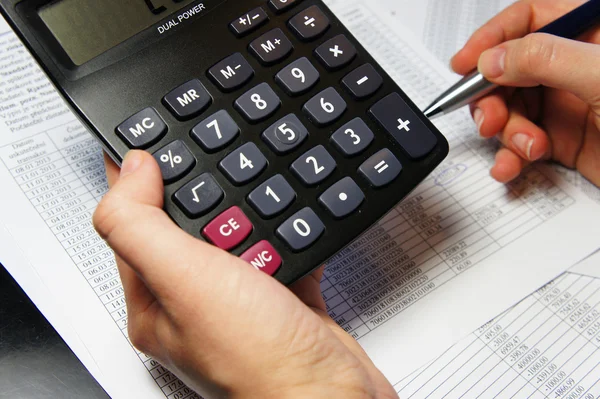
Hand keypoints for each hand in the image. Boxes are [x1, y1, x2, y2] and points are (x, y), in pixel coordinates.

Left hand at [93, 151, 397, 398]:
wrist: (331, 395)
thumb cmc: (259, 359)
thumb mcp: (184, 279)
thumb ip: (143, 224)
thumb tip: (129, 170)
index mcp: (155, 302)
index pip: (132, 226)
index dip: (137, 180)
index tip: (152, 139)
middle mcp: (194, 304)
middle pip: (187, 227)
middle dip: (202, 191)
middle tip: (214, 155)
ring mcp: (239, 303)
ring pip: (235, 236)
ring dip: (247, 210)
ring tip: (258, 182)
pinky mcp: (280, 301)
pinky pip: (276, 252)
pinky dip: (285, 232)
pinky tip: (293, 216)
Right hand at [451, 0, 599, 185]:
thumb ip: (546, 59)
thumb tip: (495, 59)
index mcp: (593, 33)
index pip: (529, 18)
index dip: (492, 37)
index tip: (465, 63)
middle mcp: (575, 66)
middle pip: (510, 69)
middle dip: (493, 97)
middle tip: (491, 119)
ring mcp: (568, 104)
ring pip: (511, 109)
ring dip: (504, 133)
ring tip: (521, 149)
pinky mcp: (565, 140)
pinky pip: (521, 142)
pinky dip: (510, 157)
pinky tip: (512, 167)